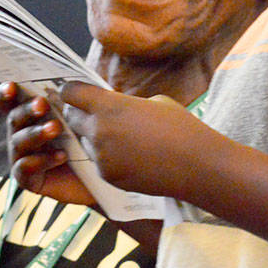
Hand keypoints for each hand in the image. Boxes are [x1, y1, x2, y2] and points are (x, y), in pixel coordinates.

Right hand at [0, 81, 95, 204]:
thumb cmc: (92, 139)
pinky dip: (41, 161)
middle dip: (27, 109)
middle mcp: (22, 134)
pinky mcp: (28, 179)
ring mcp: (23, 157)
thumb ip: (74, 99)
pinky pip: (25, 169)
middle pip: (15, 118)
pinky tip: (61, 156)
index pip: (10, 101)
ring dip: (36, 133)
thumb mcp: (85, 116)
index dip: (6, 93)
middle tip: (43, 104)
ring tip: (56, 128)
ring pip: (18, 142)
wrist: (102, 176)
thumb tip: (67, 84)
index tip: (11, 85)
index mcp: (31, 115)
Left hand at [57, 81, 222, 198]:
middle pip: (71, 118)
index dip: (72, 91)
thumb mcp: (152, 102)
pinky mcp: (107, 176)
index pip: (71, 92)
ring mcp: (101, 156)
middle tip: (94, 113)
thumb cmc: (181, 128)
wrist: (197, 164)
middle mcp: (99, 131)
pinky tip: (131, 156)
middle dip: (80, 114)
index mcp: (109, 106)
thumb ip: (124, 104)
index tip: (77, 92)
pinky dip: (108, 158)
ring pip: (85, 141)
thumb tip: (111, 107)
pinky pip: (98, 162)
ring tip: (122, 138)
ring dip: (95, 137)